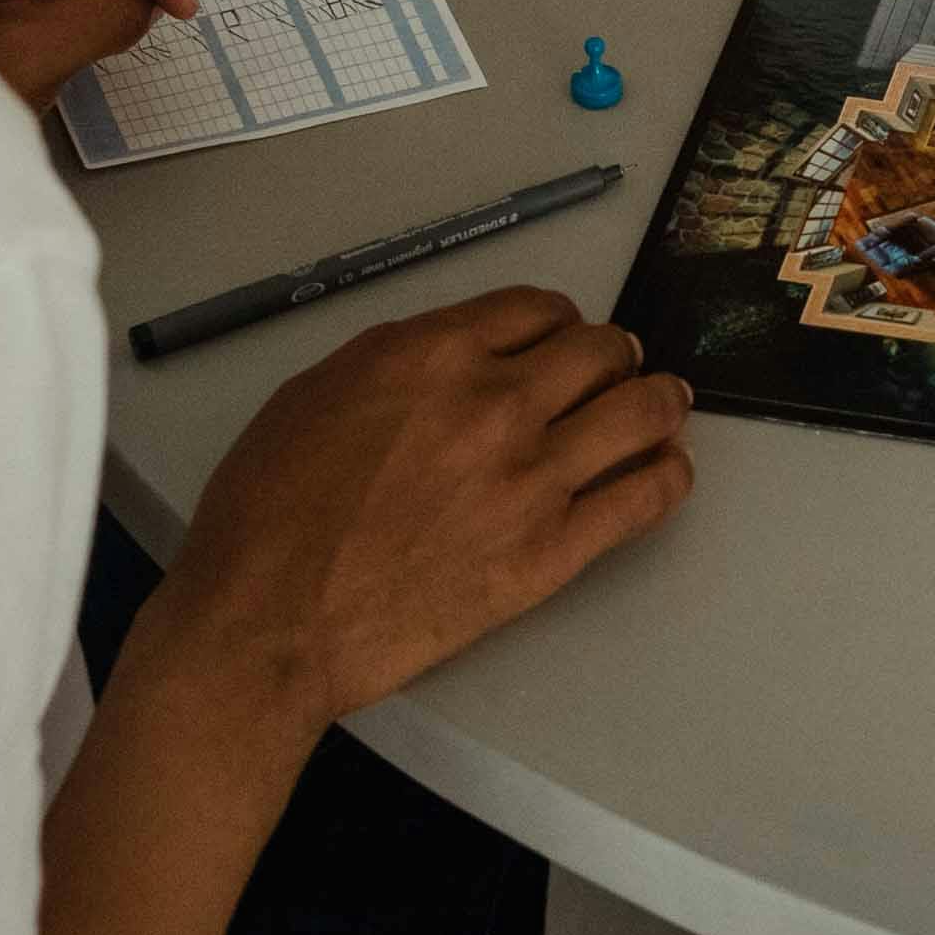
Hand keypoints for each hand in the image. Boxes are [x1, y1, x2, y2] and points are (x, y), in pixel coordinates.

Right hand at [160, 284, 693, 732]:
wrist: (267, 624)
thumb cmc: (268, 514)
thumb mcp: (317, 394)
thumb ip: (399, 364)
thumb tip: (455, 358)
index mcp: (433, 354)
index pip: (537, 309)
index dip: (558, 322)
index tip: (563, 339)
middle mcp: (496, 402)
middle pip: (600, 351)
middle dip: (613, 355)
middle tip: (617, 371)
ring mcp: (532, 478)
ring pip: (640, 413)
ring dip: (661, 402)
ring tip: (666, 406)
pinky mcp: (550, 553)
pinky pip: (642, 499)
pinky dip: (667, 477)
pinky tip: (667, 472)